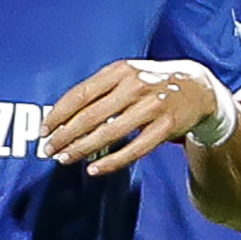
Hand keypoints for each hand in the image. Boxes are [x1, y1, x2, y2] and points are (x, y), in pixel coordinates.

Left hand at [41, 59, 221, 177]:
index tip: (44, 129)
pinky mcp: (166, 126)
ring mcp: (152, 106)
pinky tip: (95, 168)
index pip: (81, 93)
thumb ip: (98, 90)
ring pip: (110, 132)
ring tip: (66, 158)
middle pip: (91, 115)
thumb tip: (63, 115)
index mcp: (119, 70)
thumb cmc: (151, 83)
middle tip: (50, 149)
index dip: (59, 113)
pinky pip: (135, 149)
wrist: (196, 86)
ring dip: (83, 148)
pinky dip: (112, 161)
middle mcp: (135, 85)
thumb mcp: (126, 75)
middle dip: (66, 135)